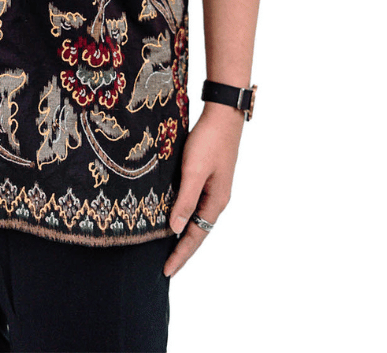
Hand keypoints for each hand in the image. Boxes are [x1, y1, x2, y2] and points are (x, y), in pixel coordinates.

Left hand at [163, 102, 243, 276]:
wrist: (221, 115)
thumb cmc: (208, 141)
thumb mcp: (193, 171)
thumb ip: (185, 200)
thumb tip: (175, 230)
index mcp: (216, 202)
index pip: (196, 237)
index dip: (180, 255)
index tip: (166, 272)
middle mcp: (216, 198)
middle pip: (197, 231)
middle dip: (182, 249)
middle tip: (165, 266)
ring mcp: (213, 187)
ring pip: (195, 217)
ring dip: (182, 232)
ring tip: (166, 246)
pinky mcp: (207, 175)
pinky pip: (194, 202)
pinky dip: (183, 213)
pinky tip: (172, 213)